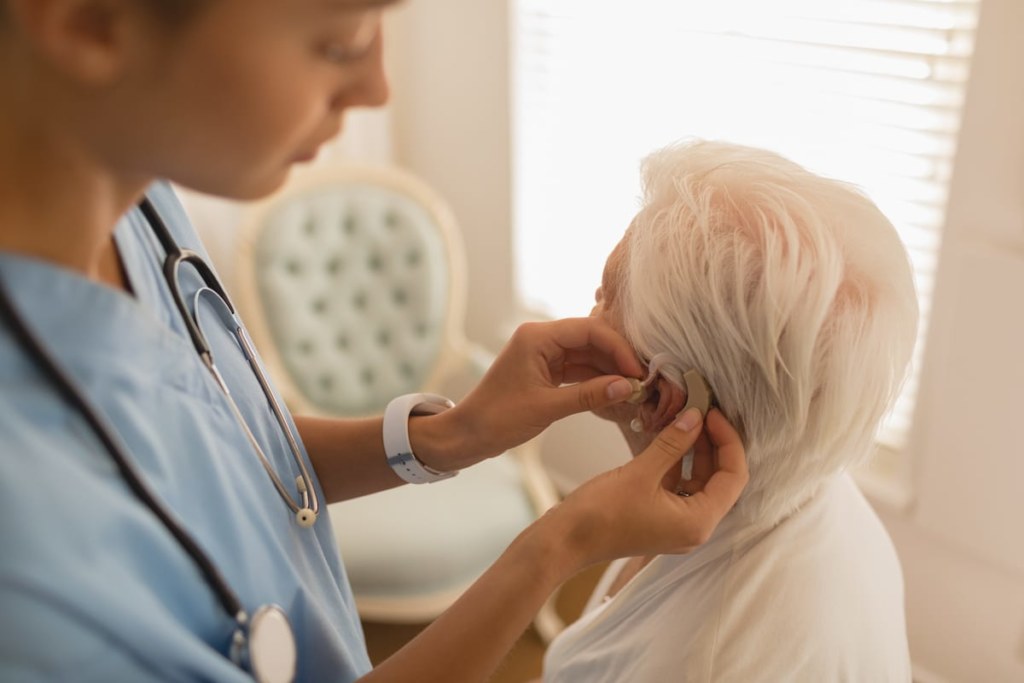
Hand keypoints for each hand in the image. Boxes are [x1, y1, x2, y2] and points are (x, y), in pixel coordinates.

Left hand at [447, 318, 643, 464]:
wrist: (468, 434)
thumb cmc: (498, 418)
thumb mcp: (546, 408)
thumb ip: (588, 395)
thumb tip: (627, 387)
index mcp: (537, 337)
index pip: (589, 330)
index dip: (618, 348)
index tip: (638, 370)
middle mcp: (541, 339)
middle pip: (591, 339)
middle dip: (618, 358)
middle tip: (643, 380)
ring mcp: (544, 354)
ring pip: (587, 355)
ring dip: (610, 370)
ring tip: (634, 388)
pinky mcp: (546, 371)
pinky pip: (579, 369)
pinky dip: (597, 380)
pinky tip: (617, 391)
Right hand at [552, 408, 747, 566]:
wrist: (565, 541)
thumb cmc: (600, 514)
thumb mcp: (640, 472)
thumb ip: (673, 444)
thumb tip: (696, 416)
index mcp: (698, 522)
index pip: (733, 477)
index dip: (728, 441)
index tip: (712, 413)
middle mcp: (694, 527)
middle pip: (720, 479)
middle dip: (713, 443)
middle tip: (700, 410)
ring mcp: (676, 524)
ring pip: (699, 481)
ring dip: (695, 450)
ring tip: (686, 417)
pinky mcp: (659, 518)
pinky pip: (679, 486)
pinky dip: (678, 462)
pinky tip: (669, 437)